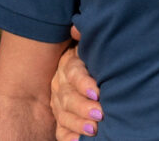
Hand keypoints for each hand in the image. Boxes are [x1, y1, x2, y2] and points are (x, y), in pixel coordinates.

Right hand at [50, 25, 102, 140]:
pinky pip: (61, 130)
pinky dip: (68, 137)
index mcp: (69, 63)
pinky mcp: (61, 119)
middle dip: (83, 106)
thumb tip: (77, 28)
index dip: (84, 83)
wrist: (95, 68)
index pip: (73, 73)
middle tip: (100, 113)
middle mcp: (60, 83)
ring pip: (63, 114)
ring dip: (78, 123)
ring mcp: (58, 102)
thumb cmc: (98, 55)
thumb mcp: (93, 45)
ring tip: (94, 129)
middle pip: (67, 96)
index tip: (97, 92)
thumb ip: (88, 37)